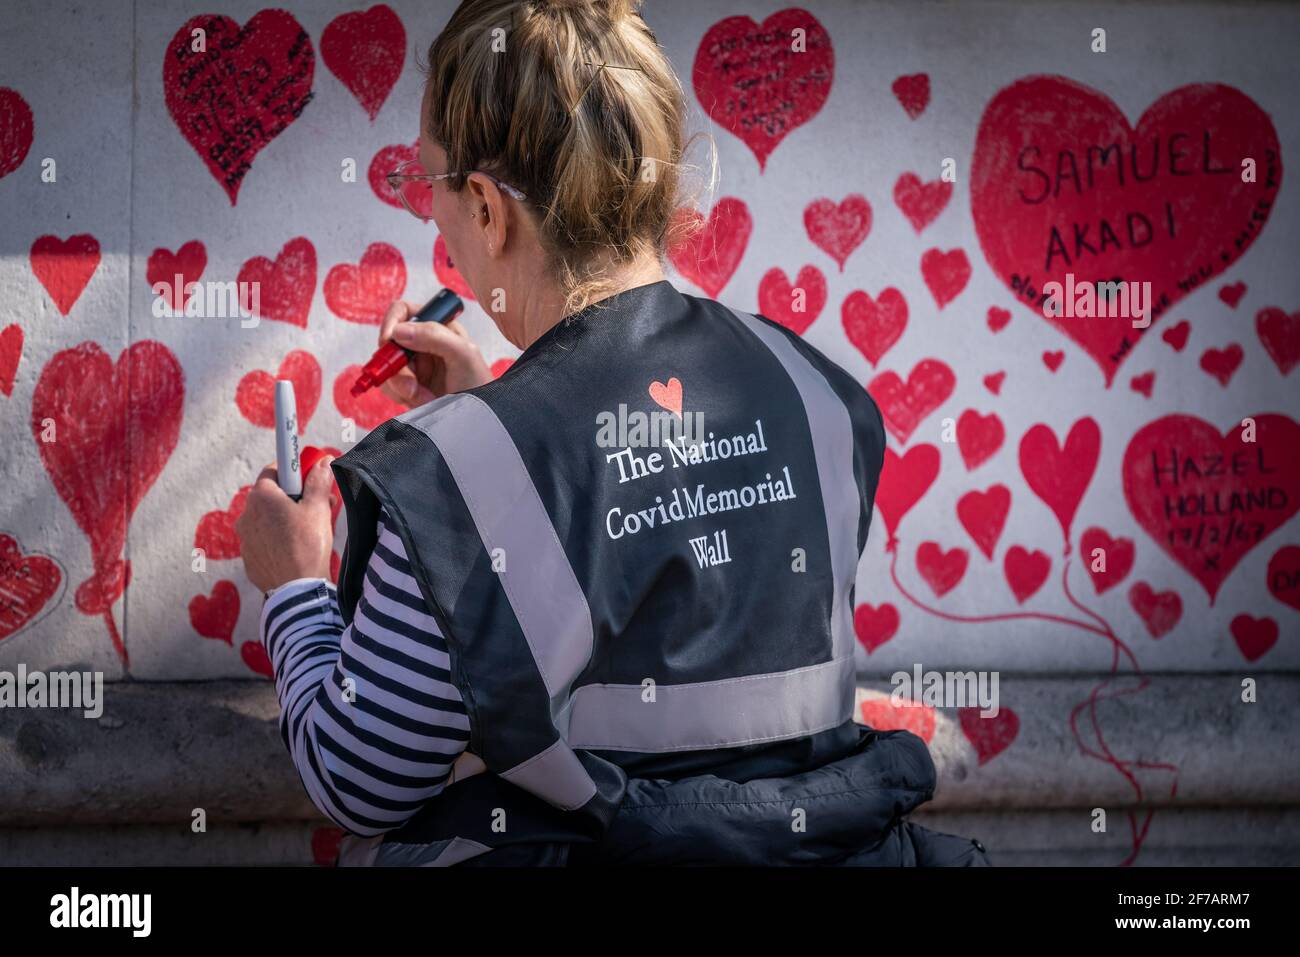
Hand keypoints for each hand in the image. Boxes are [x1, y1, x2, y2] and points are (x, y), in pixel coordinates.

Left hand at [236, 456, 336, 593]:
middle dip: (293, 496)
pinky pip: (264, 540)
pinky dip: (278, 539)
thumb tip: (323, 461)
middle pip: (271, 495)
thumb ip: (318, 481)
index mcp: (261, 497)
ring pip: (267, 519)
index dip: (293, 471)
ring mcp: (245, 538)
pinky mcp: (249, 557)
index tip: (308, 477)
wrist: (297, 589)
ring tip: (308, 531)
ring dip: (285, 519)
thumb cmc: (307, 545)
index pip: (274, 470)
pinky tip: (296, 548)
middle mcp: (246, 514)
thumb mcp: (318, 508)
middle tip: (316, 505)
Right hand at [377, 299, 492, 407]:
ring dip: (401, 385)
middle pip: (389, 343)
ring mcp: (414, 366)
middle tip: (411, 386)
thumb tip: (399, 330)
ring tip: (425, 397)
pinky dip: (401, 396)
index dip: (392, 322)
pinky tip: (423, 401)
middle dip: (397, 366)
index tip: (388, 340)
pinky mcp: (408, 386)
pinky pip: (389, 387)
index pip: (404, 311)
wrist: (478, 419)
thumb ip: (434, 335)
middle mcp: (423, 344)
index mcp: (438, 327)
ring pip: (387, 367)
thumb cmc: (481, 385)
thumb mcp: (463, 355)